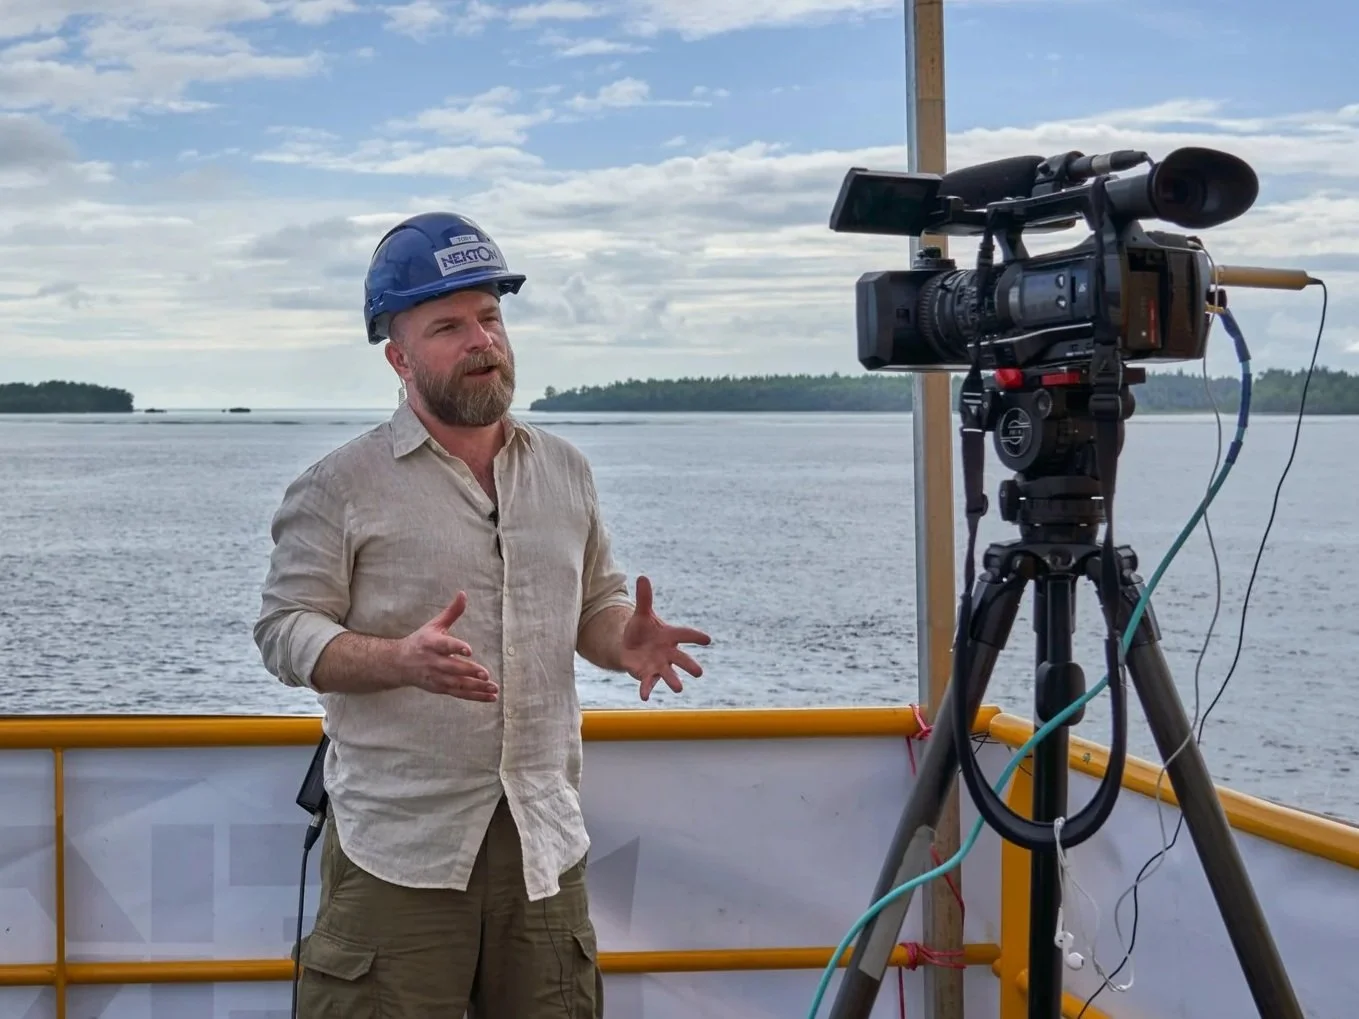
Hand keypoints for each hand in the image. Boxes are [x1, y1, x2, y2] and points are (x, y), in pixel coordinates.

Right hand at [393, 592, 498, 701]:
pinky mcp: (440, 688)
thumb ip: (451, 612)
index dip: (456, 647)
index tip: (469, 649)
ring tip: (493, 688)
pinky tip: (490, 697)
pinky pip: (459, 694)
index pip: (445, 645)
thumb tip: (463, 594)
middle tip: (486, 674)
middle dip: (470, 671)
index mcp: (431, 644)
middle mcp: (433, 662)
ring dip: (476, 688)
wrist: (399, 664)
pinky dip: (475, 697)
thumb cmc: (421, 641)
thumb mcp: (434, 625)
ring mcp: (436, 677)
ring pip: (458, 684)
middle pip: (453, 668)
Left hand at [619, 576, 710, 700]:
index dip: (696, 637)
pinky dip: (646, 689)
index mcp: (670, 635)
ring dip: (673, 681)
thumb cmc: (641, 630)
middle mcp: (668, 653)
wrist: (629, 646)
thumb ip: (644, 598)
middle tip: (699, 673)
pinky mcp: (646, 674)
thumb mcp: (642, 614)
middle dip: (690, 665)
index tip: (707, 639)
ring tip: (679, 689)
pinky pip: (648, 683)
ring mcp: (659, 665)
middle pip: (681, 659)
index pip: (685, 634)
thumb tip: (642, 576)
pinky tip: (644, 697)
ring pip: (668, 674)